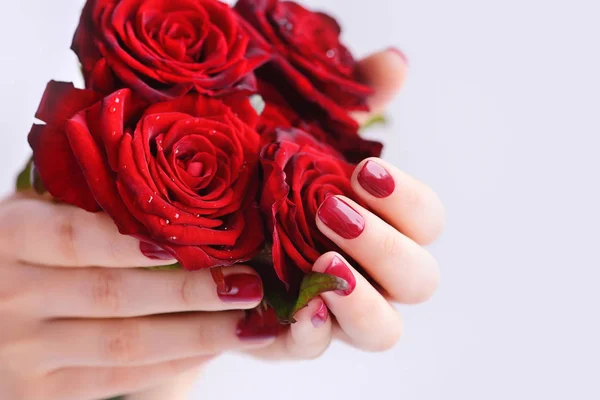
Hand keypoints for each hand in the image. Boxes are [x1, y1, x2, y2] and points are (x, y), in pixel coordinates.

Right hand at [0, 196, 275, 399]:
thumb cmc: (28, 249)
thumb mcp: (38, 212)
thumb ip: (87, 201)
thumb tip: (183, 185)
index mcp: (10, 238)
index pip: (70, 237)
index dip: (128, 241)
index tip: (188, 243)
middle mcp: (10, 296)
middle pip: (112, 296)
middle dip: (190, 291)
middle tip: (249, 283)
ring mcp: (23, 351)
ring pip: (124, 345)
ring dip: (197, 335)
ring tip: (250, 324)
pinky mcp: (39, 392)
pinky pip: (118, 379)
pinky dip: (174, 363)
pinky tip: (214, 348)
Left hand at [247, 48, 444, 359]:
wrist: (214, 225)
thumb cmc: (274, 178)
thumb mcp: (308, 132)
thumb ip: (355, 100)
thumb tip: (393, 61)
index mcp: (386, 226)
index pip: (427, 222)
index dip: (408, 201)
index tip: (364, 173)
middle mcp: (374, 274)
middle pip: (419, 279)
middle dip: (384, 247)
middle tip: (333, 212)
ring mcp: (337, 311)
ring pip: (383, 329)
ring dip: (362, 299)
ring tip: (325, 264)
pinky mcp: (294, 335)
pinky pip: (316, 349)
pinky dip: (312, 333)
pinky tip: (297, 308)